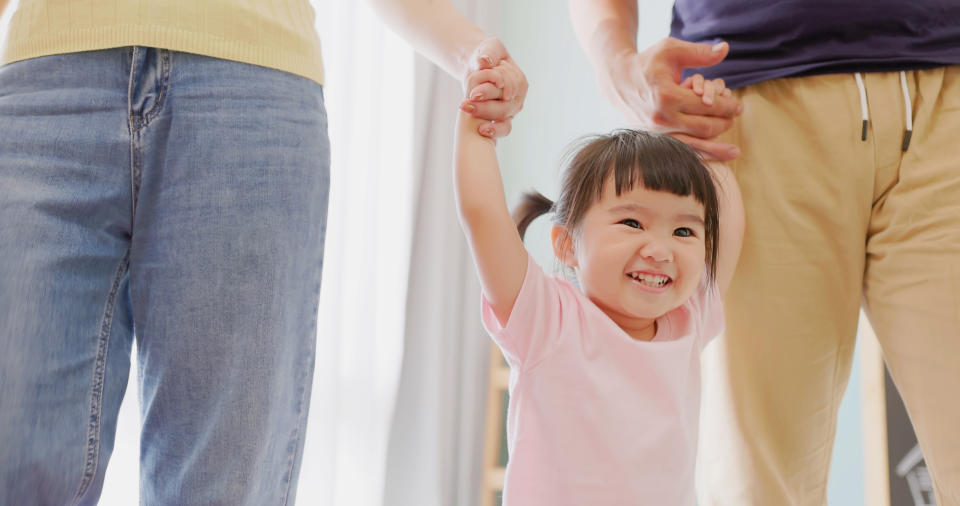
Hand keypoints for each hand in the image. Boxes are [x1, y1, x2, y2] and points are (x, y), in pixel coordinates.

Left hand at [460, 38, 527, 138]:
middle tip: (468, 99)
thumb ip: (489, 53)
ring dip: (483, 113)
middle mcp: (517, 97)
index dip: (493, 87)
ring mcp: (510, 110)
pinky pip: (503, 129)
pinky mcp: (502, 120)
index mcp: (518, 80)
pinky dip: (494, 131)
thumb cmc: (487, 56)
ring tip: (465, 108)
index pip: (509, 85)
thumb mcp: (490, 47)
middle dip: (485, 103)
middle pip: (505, 104)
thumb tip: (484, 62)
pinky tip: (482, 130)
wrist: (478, 68)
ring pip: (502, 116)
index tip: (475, 91)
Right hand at [600, 38, 741, 159]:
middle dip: (724, 123)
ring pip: (693, 146)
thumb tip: (726, 49)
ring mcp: (655, 132)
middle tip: (734, 117)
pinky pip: (680, 151)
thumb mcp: (671, 49)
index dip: (726, 106)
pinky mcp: (652, 139)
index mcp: (666, 95)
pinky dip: (697, 156)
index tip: (738, 105)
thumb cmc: (647, 62)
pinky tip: (712, 159)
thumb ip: (700, 52)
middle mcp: (661, 118)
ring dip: (716, 149)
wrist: (617, 80)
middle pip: (703, 127)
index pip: (706, 105)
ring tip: (734, 151)